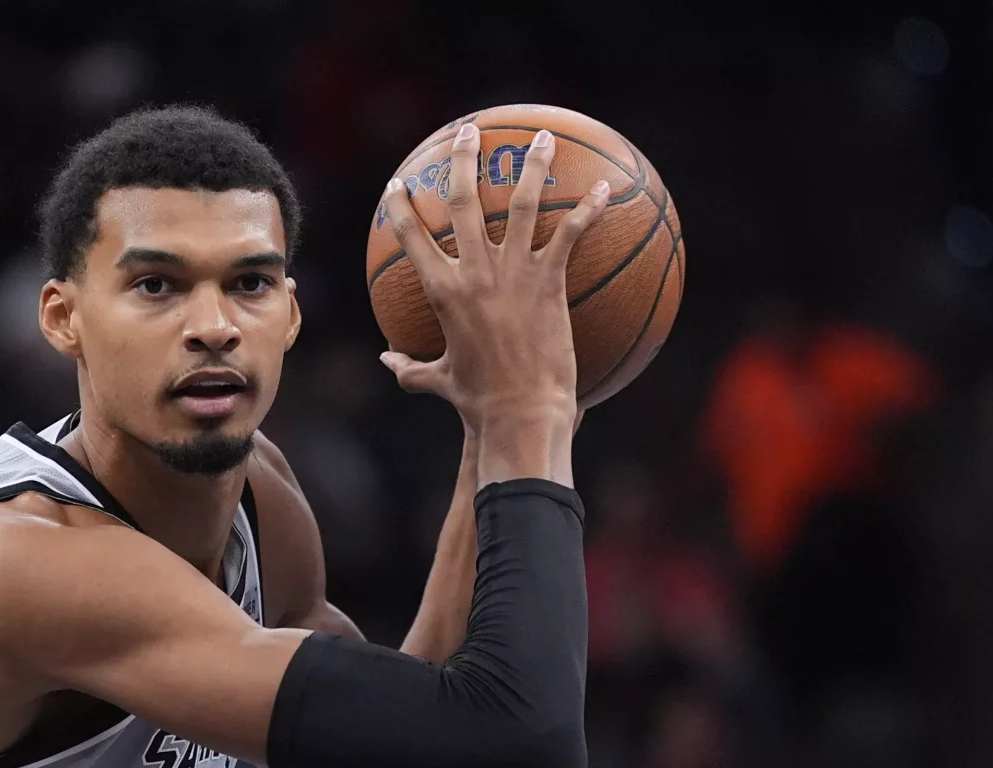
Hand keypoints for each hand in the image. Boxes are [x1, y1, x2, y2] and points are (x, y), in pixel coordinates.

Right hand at [377, 126, 608, 441]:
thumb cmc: (477, 401)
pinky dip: (589, 210)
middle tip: (468, 132)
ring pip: (522, 203)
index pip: (413, 238)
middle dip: (461, 160)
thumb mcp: (437, 380)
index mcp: (442, 291)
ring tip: (542, 137)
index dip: (402, 207)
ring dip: (532, 165)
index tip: (399, 184)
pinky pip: (570, 235)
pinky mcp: (549, 282)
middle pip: (461, 201)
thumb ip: (407, 368)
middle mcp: (474, 273)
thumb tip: (385, 359)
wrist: (520, 411)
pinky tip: (606, 190)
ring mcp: (513, 273)